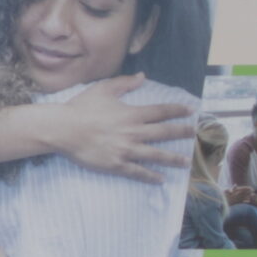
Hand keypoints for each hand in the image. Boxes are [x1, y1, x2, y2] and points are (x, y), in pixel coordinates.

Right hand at [36, 75, 196, 183]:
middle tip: (194, 134)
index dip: (177, 111)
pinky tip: (160, 180)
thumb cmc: (81, 107)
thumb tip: (142, 76)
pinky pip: (138, 172)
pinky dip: (150, 176)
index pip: (161, 112)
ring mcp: (126, 150)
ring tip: (185, 162)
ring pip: (156, 155)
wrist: (63, 129)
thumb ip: (124, 83)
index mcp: (132, 114)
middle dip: (181, 132)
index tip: (191, 111)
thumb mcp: (103, 89)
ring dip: (173, 159)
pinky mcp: (117, 164)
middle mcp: (133, 132)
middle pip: (164, 133)